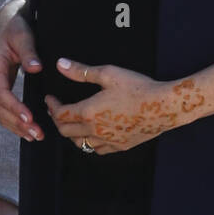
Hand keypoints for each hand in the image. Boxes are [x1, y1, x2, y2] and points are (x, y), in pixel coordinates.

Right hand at [0, 0, 44, 140]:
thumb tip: (36, 68)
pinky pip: (2, 108)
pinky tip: (26, 129)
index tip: (29, 118)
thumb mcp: (22, 34)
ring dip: (15, 126)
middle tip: (37, 133)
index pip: (1, 93)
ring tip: (34, 136)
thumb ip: (29, 51)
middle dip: (17, 123)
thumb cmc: (13, 26)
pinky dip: (12, 120)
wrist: (4, 21)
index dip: (14, 108)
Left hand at [44, 58, 204, 154]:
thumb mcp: (108, 74)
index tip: (49, 98)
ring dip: (71, 133)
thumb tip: (60, 64)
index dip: (51, 105)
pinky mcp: (121, 146)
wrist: (164, 107)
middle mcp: (95, 131)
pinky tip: (92, 134)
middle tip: (56, 109)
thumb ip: (82, 71)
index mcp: (89, 112)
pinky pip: (98, 150)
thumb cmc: (138, 88)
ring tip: (71, 121)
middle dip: (57, 119)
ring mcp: (108, 141)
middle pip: (65, 131)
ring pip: (80, 144)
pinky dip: (89, 143)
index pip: (60, 114)